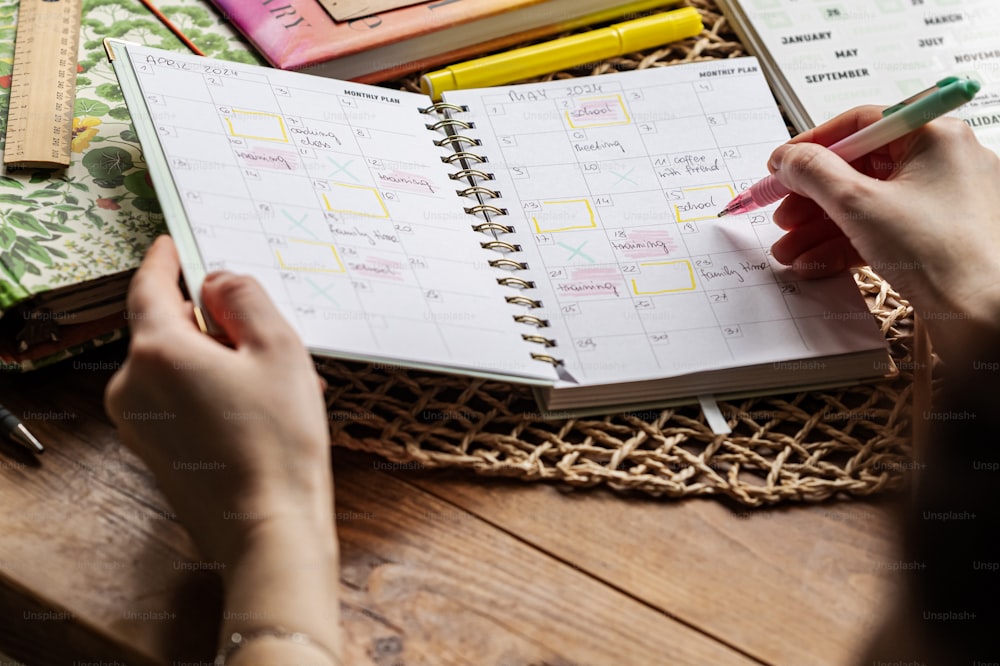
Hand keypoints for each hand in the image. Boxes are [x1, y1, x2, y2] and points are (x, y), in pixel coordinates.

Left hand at [104, 235, 333, 565]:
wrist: (267, 528)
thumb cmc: (278, 442)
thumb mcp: (279, 349)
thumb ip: (245, 300)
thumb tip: (219, 282)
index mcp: (157, 351)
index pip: (149, 287)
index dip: (164, 260)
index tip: (171, 244)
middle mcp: (132, 385)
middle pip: (166, 329)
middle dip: (212, 323)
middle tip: (263, 331)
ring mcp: (136, 422)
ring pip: (176, 367)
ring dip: (218, 361)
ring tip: (277, 384)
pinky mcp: (152, 450)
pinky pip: (177, 401)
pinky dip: (211, 392)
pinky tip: (260, 411)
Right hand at [767, 106, 999, 356]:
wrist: (981, 312)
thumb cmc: (939, 252)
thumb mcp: (858, 204)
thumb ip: (813, 173)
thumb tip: (787, 158)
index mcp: (935, 136)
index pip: (860, 124)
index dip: (812, 146)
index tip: (782, 165)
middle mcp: (943, 161)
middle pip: (858, 169)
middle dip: (811, 199)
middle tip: (781, 215)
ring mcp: (942, 200)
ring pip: (866, 205)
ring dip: (820, 228)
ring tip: (788, 250)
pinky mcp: (936, 234)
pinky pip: (882, 229)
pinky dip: (846, 243)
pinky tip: (815, 263)